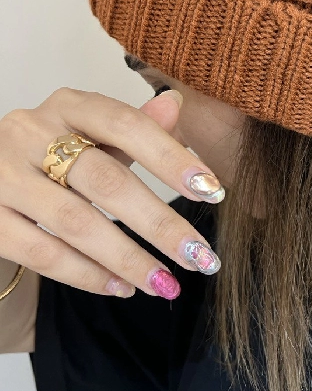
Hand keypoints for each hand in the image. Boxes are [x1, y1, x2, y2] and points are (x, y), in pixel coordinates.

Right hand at [0, 88, 223, 299]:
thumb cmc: (55, 152)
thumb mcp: (94, 133)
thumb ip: (135, 125)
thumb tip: (176, 103)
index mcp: (68, 104)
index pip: (127, 125)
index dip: (172, 158)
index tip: (213, 191)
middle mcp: (30, 131)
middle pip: (106, 180)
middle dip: (159, 223)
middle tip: (199, 256)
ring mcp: (2, 173)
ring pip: (75, 222)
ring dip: (127, 259)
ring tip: (166, 283)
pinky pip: (41, 253)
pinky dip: (86, 275)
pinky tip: (121, 287)